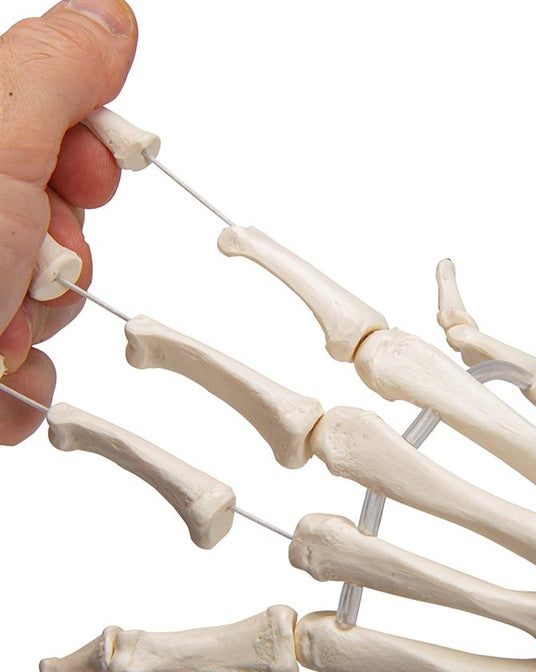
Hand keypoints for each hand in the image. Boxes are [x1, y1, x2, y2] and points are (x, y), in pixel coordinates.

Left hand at [0, 0, 137, 443]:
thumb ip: (53, 70)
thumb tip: (107, 19)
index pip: (40, 115)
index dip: (83, 143)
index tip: (88, 170)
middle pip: (54, 208)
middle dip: (61, 246)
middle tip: (23, 259)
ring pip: (53, 288)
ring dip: (42, 314)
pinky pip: (33, 354)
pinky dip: (24, 368)